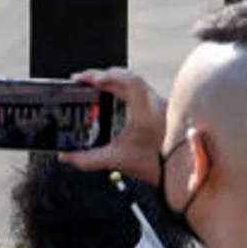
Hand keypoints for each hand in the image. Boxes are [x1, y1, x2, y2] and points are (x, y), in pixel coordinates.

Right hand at [59, 67, 166, 183]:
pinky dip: (122, 87)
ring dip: (113, 79)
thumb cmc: (156, 164)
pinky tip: (112, 93)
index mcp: (146, 113)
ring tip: (94, 84)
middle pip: (129, 77)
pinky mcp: (161, 108)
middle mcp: (156, 104)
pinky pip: (140, 89)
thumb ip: (87, 159)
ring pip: (135, 81)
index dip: (107, 76)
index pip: (129, 82)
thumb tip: (66, 157)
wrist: (180, 172)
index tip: (89, 80)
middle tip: (83, 80)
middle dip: (102, 75)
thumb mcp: (116, 160)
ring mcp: (160, 104)